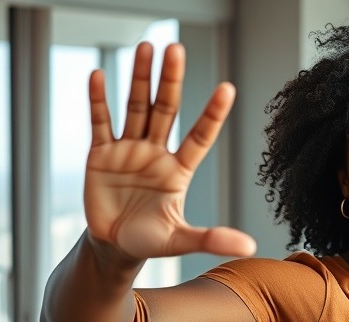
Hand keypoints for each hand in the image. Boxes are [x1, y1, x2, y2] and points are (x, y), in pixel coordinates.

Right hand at [84, 42, 255, 259]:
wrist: (114, 247)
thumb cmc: (150, 242)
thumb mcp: (181, 240)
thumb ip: (211, 239)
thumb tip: (249, 247)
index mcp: (179, 170)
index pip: (200, 136)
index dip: (212, 114)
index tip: (227, 88)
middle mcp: (157, 153)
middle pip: (166, 110)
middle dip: (171, 81)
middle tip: (176, 49)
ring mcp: (129, 150)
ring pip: (136, 107)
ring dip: (140, 78)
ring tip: (146, 47)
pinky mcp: (100, 154)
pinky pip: (100, 123)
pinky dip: (98, 101)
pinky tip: (100, 75)